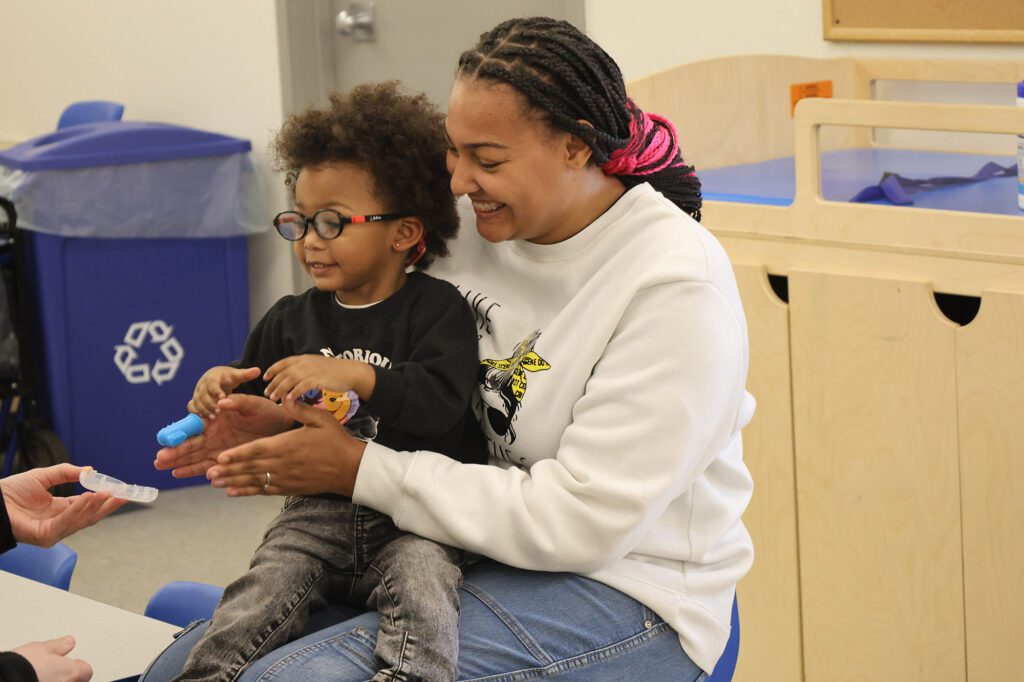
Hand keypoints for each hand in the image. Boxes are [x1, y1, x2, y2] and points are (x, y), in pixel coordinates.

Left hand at [0, 464, 127, 547]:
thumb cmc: (12, 491)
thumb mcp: (44, 476)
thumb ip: (66, 473)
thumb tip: (90, 470)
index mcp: (61, 510)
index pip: (88, 506)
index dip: (104, 499)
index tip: (120, 490)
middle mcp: (60, 523)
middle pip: (90, 516)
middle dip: (107, 506)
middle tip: (123, 495)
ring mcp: (54, 531)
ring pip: (81, 520)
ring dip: (95, 506)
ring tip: (106, 493)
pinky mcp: (45, 536)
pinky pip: (66, 523)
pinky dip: (79, 510)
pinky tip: (88, 498)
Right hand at [13, 636, 91, 681]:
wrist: (5, 679)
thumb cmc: (23, 666)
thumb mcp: (42, 648)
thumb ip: (59, 646)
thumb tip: (69, 642)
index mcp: (71, 672)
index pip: (86, 671)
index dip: (79, 665)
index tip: (74, 661)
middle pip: (77, 681)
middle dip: (69, 675)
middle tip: (58, 669)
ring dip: (59, 680)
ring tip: (45, 675)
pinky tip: (37, 681)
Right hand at [155, 394, 293, 479]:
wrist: (281, 428)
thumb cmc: (267, 412)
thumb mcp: (253, 404)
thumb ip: (238, 402)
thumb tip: (221, 401)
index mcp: (216, 418)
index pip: (193, 426)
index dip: (179, 433)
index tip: (166, 439)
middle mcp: (213, 434)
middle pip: (190, 444)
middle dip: (173, 451)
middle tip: (158, 459)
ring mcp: (218, 448)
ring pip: (194, 457)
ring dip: (179, 462)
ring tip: (162, 467)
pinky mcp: (226, 460)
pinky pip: (207, 467)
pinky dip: (194, 470)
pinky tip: (179, 473)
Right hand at [188, 366, 260, 417]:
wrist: (218, 380)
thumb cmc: (229, 378)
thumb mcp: (237, 376)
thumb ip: (246, 375)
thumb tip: (257, 370)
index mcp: (213, 377)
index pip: (213, 383)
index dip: (216, 391)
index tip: (223, 397)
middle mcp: (203, 384)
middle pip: (203, 394)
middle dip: (209, 403)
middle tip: (218, 412)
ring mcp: (198, 393)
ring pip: (196, 402)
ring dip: (203, 409)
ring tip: (213, 417)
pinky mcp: (195, 401)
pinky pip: (192, 407)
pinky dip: (196, 412)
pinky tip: (205, 419)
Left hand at [206, 398, 365, 497]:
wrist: (350, 468)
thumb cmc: (336, 441)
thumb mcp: (321, 419)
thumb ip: (300, 409)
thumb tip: (285, 397)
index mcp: (287, 445)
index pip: (257, 450)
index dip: (238, 454)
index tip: (221, 456)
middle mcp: (283, 464)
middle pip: (250, 467)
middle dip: (228, 470)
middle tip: (208, 473)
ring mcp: (285, 478)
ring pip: (253, 480)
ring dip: (232, 482)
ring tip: (214, 483)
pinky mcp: (288, 488)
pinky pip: (263, 490)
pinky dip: (246, 491)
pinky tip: (232, 492)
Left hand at [263, 355, 374, 402]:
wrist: (352, 372)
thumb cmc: (335, 371)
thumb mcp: (317, 365)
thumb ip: (305, 368)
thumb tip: (293, 375)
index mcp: (304, 358)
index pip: (284, 362)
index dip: (273, 370)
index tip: (265, 378)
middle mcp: (306, 363)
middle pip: (284, 372)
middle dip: (274, 383)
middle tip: (267, 393)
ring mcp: (312, 370)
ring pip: (290, 379)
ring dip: (280, 389)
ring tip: (274, 398)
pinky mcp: (319, 379)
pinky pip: (302, 386)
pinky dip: (294, 393)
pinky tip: (289, 400)